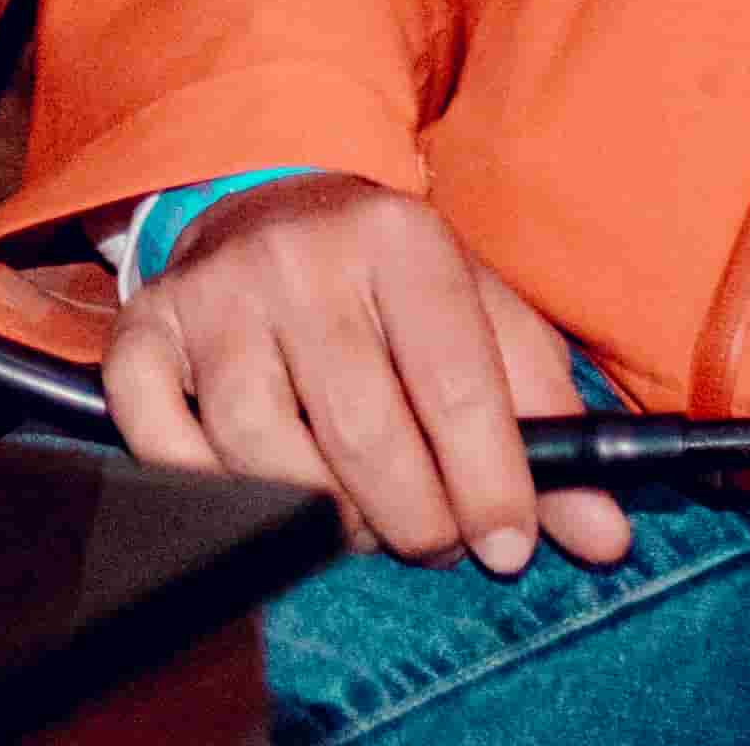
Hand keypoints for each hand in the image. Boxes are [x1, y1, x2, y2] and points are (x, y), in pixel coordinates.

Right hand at [101, 175, 632, 572]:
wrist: (269, 203)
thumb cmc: (392, 286)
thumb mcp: (483, 319)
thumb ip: (549, 423)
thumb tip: (604, 538)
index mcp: (400, 240)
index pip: (455, 384)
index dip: (489, 483)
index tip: (506, 545)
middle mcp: (298, 256)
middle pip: (362, 431)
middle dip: (413, 519)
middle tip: (433, 539)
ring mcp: (213, 292)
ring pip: (263, 451)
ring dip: (322, 517)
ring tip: (358, 518)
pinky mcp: (145, 328)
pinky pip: (161, 438)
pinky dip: (207, 487)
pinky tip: (259, 488)